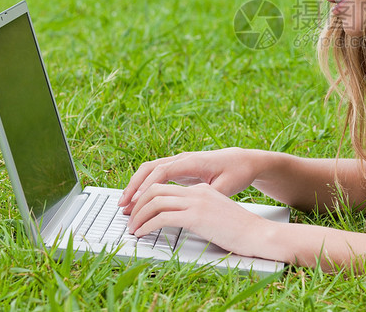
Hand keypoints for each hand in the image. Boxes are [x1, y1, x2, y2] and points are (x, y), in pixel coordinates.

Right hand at [117, 148, 261, 214]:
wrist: (242, 161)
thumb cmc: (236, 172)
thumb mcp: (227, 186)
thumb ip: (209, 194)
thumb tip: (194, 205)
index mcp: (193, 162)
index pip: (164, 171)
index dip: (149, 185)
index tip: (137, 199)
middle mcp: (183, 159)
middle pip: (150, 168)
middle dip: (134, 186)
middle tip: (122, 204)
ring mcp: (179, 163)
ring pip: (150, 170)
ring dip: (136, 186)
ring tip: (124, 204)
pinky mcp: (179, 169)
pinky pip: (155, 175)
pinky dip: (144, 185)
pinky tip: (137, 200)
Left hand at [127, 182, 273, 257]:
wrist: (257, 233)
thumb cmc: (240, 228)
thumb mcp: (216, 214)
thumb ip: (198, 211)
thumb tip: (180, 220)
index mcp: (201, 189)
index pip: (165, 186)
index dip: (146, 196)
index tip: (137, 209)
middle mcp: (197, 191)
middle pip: (155, 189)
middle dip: (137, 203)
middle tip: (128, 217)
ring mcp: (196, 202)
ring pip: (154, 201)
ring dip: (138, 215)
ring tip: (133, 228)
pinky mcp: (196, 216)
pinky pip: (162, 217)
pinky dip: (147, 225)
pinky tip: (143, 233)